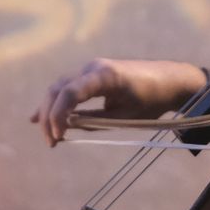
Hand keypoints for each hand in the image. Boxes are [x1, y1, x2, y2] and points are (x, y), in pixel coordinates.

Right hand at [32, 59, 208, 146]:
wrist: (170, 80)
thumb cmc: (153, 99)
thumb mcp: (125, 116)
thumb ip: (95, 121)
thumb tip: (67, 127)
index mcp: (105, 75)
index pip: (70, 91)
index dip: (59, 114)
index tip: (58, 136)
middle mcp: (93, 67)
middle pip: (58, 88)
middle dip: (50, 116)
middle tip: (52, 143)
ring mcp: (91, 68)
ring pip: (59, 87)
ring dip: (50, 111)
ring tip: (49, 137)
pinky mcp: (92, 75)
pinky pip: (68, 87)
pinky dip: (55, 102)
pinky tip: (39, 117)